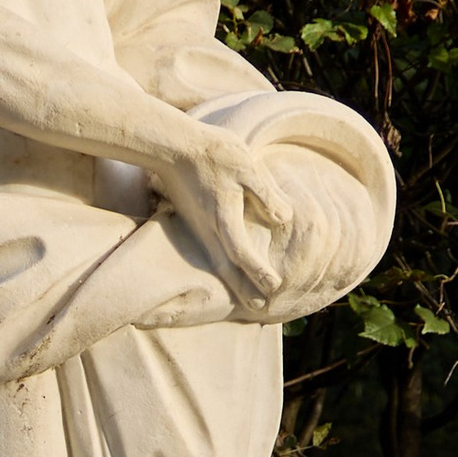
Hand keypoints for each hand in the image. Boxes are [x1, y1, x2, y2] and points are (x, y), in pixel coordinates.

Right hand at [156, 125, 293, 304]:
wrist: (173, 147)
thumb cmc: (213, 154)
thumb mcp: (247, 168)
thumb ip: (266, 195)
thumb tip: (284, 219)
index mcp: (223, 218)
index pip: (242, 253)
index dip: (258, 272)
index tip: (275, 286)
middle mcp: (207, 230)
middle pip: (226, 268)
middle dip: (243, 289)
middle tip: (261, 309)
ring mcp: (197, 227)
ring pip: (216, 262)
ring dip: (232, 281)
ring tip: (246, 297)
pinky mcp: (192, 221)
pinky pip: (209, 252)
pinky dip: (221, 266)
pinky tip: (228, 268)